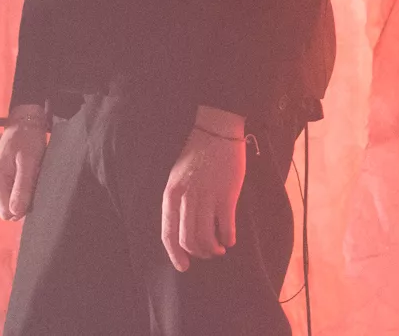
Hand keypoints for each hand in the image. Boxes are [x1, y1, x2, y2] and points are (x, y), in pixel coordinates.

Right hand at [0, 104, 49, 221]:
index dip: (22, 206)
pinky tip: (26, 174)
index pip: (6, 213)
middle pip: (8, 208)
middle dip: (23, 199)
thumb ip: (22, 188)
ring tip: (29, 174)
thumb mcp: (29, 163)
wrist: (24, 122)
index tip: (32, 190)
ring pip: (10, 201)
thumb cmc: (28, 139)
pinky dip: (21, 187)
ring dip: (23, 193)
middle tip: (32, 179)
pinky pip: (11, 193)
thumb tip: (15, 214)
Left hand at [160, 106, 246, 270]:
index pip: (168, 234)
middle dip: (199, 253)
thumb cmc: (197, 155)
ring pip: (207, 238)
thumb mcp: (177, 178)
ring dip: (213, 249)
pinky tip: (230, 238)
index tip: (184, 267)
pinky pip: (226, 227)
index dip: (175, 255)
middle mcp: (186, 199)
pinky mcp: (227, 195)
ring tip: (220, 248)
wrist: (217, 132)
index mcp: (171, 194)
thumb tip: (182, 230)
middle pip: (188, 240)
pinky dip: (228, 238)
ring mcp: (207, 197)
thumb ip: (177, 202)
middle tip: (208, 254)